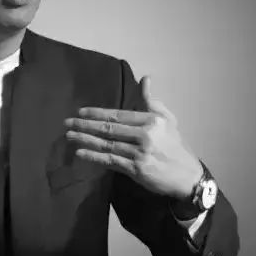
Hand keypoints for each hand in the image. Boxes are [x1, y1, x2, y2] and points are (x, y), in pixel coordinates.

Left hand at [64, 74, 203, 199]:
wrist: (188, 176)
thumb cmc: (175, 147)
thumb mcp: (168, 120)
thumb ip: (153, 101)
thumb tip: (146, 79)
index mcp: (151, 120)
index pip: (119, 115)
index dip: (98, 113)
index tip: (81, 111)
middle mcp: (144, 135)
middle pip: (109, 128)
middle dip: (85, 124)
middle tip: (67, 122)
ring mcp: (139, 153)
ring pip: (107, 144)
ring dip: (85, 139)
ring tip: (69, 136)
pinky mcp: (136, 169)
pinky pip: (110, 161)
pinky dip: (94, 157)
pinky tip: (80, 153)